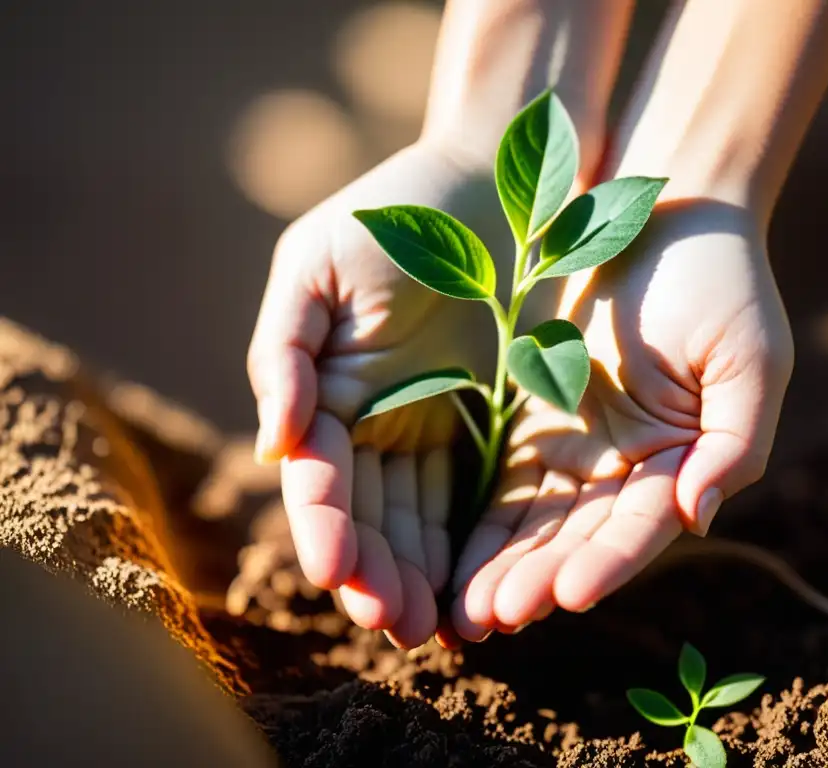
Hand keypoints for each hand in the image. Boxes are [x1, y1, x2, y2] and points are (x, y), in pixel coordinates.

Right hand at [247, 139, 533, 647]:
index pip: (318, 476)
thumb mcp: (318, 265)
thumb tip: (272, 442)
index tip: (334, 570)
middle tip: (394, 625)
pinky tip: (475, 584)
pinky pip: (478, 495)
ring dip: (420, 574)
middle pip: (368, 514)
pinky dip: (471, 542)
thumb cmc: (396, 212)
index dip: (323, 525)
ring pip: (420, 518)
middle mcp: (375, 422)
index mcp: (326, 391)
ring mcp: (433, 429)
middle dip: (375, 571)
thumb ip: (284, 350)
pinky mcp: (490, 428)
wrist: (495, 182)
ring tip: (432, 627)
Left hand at [447, 200, 793, 639]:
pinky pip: (501, 479)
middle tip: (494, 618)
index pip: (642, 527)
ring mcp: (577, 445)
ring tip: (465, 612)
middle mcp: (627, 467)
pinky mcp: (532, 417)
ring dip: (501, 566)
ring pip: (535, 522)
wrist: (665, 209)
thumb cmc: (722, 281)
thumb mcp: (749, 359)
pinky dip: (480, 522)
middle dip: (539, 579)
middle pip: (579, 537)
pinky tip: (449, 559)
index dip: (608, 562)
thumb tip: (698, 517)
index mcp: (681, 461)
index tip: (568, 595)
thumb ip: (732, 443)